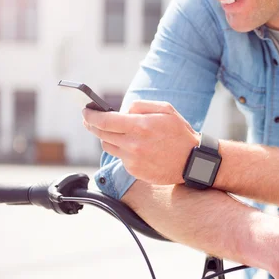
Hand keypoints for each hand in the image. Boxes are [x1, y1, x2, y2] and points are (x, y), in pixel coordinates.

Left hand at [82, 100, 199, 184]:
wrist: (193, 162)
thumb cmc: (181, 133)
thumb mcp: (166, 110)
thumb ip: (140, 106)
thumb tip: (121, 111)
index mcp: (141, 126)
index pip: (104, 121)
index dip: (90, 115)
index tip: (85, 111)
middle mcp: (134, 145)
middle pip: (101, 134)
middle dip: (92, 125)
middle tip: (89, 120)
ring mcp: (133, 160)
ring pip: (108, 146)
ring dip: (108, 137)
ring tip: (115, 132)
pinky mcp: (135, 171)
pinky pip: (121, 158)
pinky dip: (123, 151)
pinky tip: (135, 147)